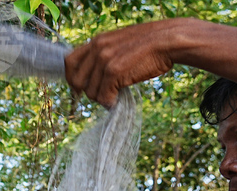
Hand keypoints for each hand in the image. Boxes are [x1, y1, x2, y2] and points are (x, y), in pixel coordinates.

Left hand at [65, 20, 180, 107]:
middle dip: (87, 92)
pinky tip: (118, 99)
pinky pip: (104, 97)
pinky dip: (110, 102)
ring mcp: (105, 59)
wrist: (168, 41)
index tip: (81, 88)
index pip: (69, 62)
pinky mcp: (114, 71)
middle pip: (76, 81)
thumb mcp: (119, 44)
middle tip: (102, 94)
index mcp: (97, 41)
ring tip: (115, 95)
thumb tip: (93, 77)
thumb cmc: (148, 46)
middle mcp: (97, 48)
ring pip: (90, 92)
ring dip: (102, 98)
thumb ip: (103, 56)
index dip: (72, 78)